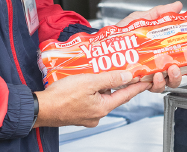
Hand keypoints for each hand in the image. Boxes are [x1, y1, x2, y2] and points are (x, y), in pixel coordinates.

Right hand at [34, 70, 149, 127]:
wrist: (41, 109)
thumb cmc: (61, 97)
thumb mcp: (88, 82)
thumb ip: (109, 78)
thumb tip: (126, 76)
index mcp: (103, 107)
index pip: (125, 96)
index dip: (136, 87)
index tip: (145, 81)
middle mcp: (97, 115)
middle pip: (112, 96)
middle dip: (115, 83)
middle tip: (118, 70)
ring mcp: (87, 116)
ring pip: (99, 98)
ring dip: (100, 86)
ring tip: (96, 73)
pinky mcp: (78, 114)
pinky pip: (89, 101)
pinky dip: (90, 92)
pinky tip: (82, 83)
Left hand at [114, 1, 186, 90]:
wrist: (102, 44)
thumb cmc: (121, 34)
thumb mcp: (141, 19)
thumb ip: (160, 13)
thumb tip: (177, 5)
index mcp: (167, 51)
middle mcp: (162, 65)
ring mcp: (153, 74)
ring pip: (172, 82)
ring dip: (175, 77)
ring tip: (172, 68)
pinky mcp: (141, 82)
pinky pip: (154, 87)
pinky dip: (157, 82)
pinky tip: (155, 75)